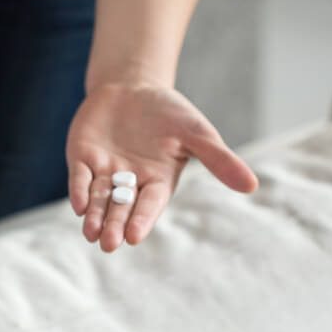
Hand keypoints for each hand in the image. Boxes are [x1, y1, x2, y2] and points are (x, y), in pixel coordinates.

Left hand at [65, 82, 258, 250]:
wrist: (132, 87)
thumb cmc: (169, 113)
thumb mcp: (197, 132)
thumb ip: (219, 159)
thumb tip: (252, 186)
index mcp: (157, 181)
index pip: (149, 205)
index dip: (141, 220)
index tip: (134, 237)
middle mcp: (129, 183)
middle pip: (121, 208)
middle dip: (115, 225)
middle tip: (109, 244)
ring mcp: (105, 171)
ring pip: (99, 199)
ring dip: (95, 216)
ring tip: (91, 234)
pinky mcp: (83, 158)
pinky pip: (80, 177)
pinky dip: (79, 189)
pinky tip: (79, 205)